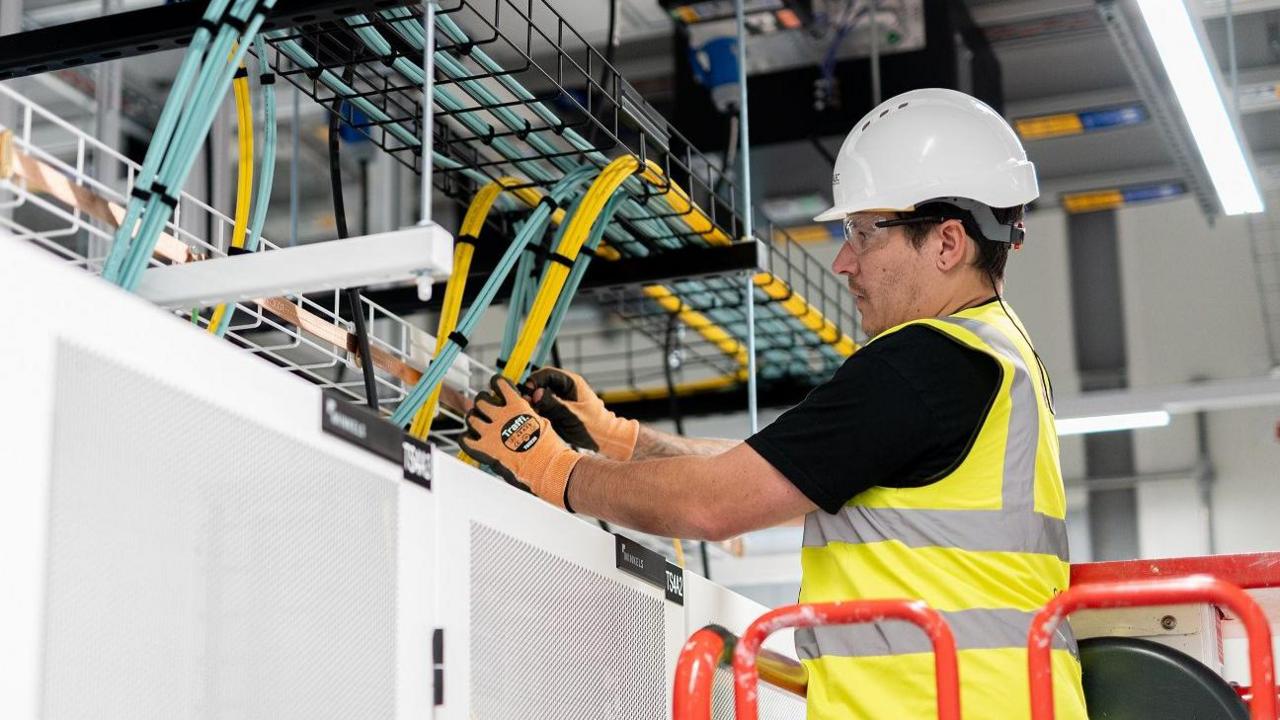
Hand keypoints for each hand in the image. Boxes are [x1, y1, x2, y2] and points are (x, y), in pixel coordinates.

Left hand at [461, 375, 582, 509]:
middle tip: (485, 408)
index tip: (496, 385)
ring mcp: (490, 432)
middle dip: (482, 402)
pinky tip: (470, 440)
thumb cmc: (549, 447)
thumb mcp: (543, 422)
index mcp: (516, 406)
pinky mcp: (484, 449)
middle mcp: (501, 415)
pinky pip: (465, 439)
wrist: (546, 467)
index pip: (499, 383)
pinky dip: (465, 439)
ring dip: (474, 419)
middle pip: (481, 400)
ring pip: (471, 417)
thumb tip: (525, 407)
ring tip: (477, 423)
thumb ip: (528, 413)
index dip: (497, 383)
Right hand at [525, 367, 638, 460]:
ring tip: (528, 412)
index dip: (535, 380)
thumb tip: (535, 393)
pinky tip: (534, 418)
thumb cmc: (594, 426)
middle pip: (541, 384)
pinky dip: (537, 412)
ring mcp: (561, 400)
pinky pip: (543, 407)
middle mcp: (565, 389)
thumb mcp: (571, 415)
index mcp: (571, 383)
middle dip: (531, 392)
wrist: (605, 440)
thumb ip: (553, 404)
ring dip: (533, 403)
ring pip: (540, 396)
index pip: (547, 373)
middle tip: (525, 403)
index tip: (527, 391)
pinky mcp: (558, 411)